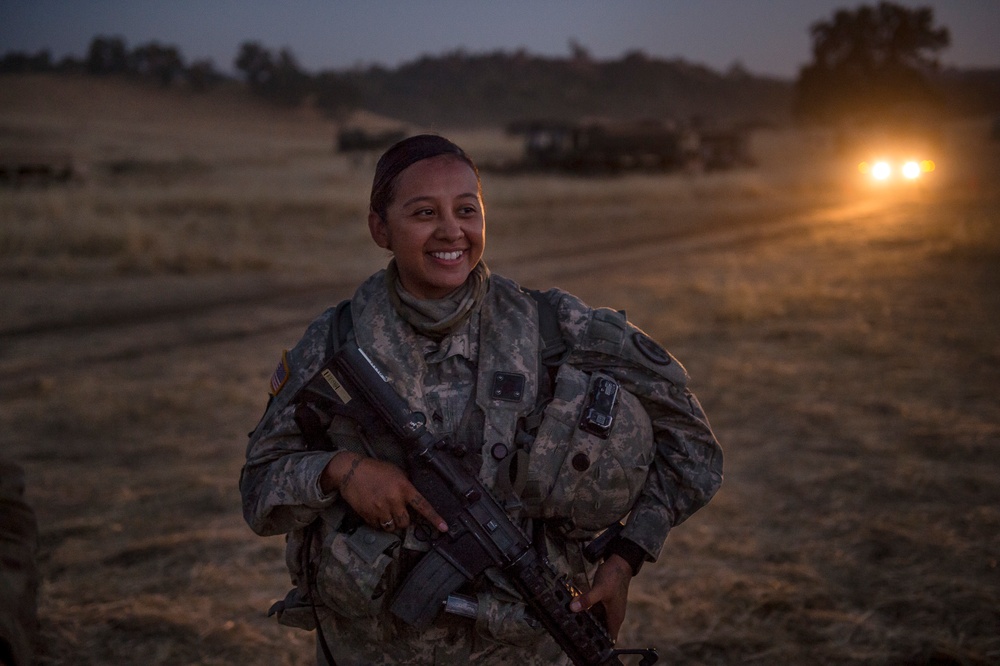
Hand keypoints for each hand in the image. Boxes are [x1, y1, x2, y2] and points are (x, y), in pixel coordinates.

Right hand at [321, 453, 447, 532]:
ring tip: (386, 512)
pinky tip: (375, 511)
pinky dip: (378, 523)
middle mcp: (394, 500)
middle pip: (406, 522)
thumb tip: (413, 500)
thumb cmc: (375, 469)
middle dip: (404, 520)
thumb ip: (406, 486)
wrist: (351, 471)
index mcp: (404, 488)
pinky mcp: (368, 515)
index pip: (423, 506)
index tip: (444, 528)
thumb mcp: (396, 472)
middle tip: (398, 512)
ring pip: (392, 527)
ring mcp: (380, 509)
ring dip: (391, 523)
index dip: (434, 518)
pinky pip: (378, 527)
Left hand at [569, 553, 632, 639]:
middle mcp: (613, 615)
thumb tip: (573, 608)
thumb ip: (587, 599)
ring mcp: (608, 608)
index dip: (600, 644)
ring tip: (572, 622)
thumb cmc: (614, 577)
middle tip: (574, 632)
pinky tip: (576, 609)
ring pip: (596, 620)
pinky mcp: (603, 601)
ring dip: (587, 621)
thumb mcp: (600, 589)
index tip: (587, 644)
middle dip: (590, 632)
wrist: (619, 563)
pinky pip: (594, 610)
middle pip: (601, 630)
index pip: (610, 639)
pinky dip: (587, 611)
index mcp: (615, 617)